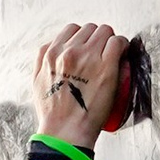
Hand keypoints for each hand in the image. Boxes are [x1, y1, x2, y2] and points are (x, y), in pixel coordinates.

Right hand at [32, 22, 126, 148]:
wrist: (65, 131)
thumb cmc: (52, 113)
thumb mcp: (37, 81)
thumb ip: (43, 61)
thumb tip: (53, 50)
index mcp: (51, 53)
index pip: (72, 29)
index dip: (83, 37)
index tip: (88, 47)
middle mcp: (69, 51)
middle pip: (89, 28)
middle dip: (97, 38)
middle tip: (102, 52)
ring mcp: (88, 57)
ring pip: (105, 31)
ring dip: (110, 40)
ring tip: (112, 53)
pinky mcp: (106, 66)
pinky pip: (118, 42)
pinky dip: (122, 45)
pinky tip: (122, 54)